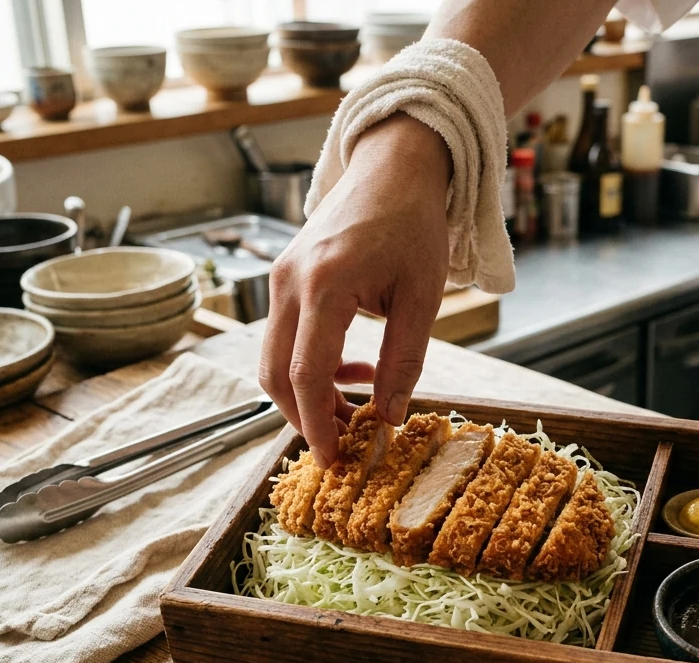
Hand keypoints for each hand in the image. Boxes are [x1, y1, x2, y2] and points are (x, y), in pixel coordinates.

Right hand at [260, 114, 451, 467]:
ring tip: (358, 407)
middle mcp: (291, 283)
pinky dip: (312, 365)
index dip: (318, 424)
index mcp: (325, 285)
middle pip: (276, 374)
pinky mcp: (286, 278)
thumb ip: (405, 361)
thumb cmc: (414, 223)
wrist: (394, 166)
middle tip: (346, 443)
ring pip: (275, 359)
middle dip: (306, 417)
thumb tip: (388, 418)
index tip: (335, 460)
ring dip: (309, 394)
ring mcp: (281, 279)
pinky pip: (286, 337)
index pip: (307, 374)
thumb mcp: (422, 297)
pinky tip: (355, 369)